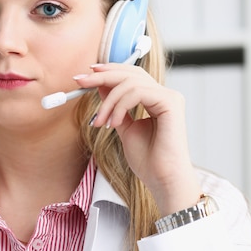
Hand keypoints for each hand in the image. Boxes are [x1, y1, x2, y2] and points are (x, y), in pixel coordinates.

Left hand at [74, 63, 201, 215]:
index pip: (132, 75)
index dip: (109, 71)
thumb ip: (115, 106)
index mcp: (156, 99)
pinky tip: (114, 124)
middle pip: (131, 73)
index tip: (86, 76)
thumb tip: (100, 86)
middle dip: (102, 76)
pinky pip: (137, 93)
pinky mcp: (170, 102)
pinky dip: (120, 106)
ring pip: (130, 83)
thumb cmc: (148, 160)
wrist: (162, 179)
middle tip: (80, 82)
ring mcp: (169, 97)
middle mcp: (165, 94)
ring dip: (108, 101)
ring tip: (100, 122)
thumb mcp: (124, 127)